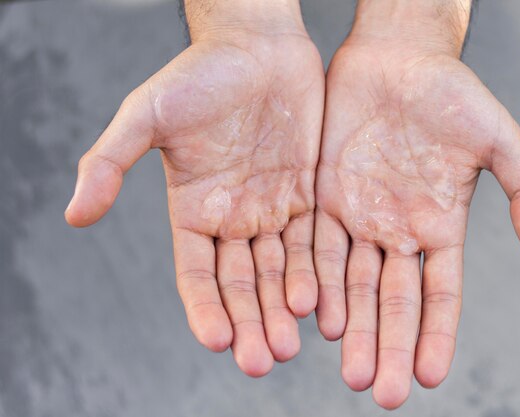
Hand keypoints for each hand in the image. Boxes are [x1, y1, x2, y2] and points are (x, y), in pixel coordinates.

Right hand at [65, 3, 324, 376]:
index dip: (205, 308)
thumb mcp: (147, 114)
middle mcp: (232, 218)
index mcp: (192, 211)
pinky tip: (321, 303)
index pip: (196, 274)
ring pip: (279, 271)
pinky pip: (313, 242)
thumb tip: (73, 216)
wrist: (257, 46)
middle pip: (241, 283)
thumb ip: (110, 162)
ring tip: (291, 344)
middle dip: (250, 321)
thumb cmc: (199, 74)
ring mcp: (272, 209)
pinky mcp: (307, 195)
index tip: (218, 340)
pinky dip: (316, 273)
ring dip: (284, 308)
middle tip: (262, 360)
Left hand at [314, 4, 519, 407]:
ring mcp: (360, 218)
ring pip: (353, 285)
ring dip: (353, 328)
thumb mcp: (498, 138)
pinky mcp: (325, 198)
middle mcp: (397, 231)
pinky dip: (319, 283)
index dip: (437, 335)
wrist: (396, 58)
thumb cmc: (451, 93)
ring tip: (351, 370)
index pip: (441, 295)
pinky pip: (319, 247)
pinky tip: (320, 318)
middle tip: (382, 393)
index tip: (431, 376)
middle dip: (389, 346)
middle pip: (393, 302)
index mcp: (440, 226)